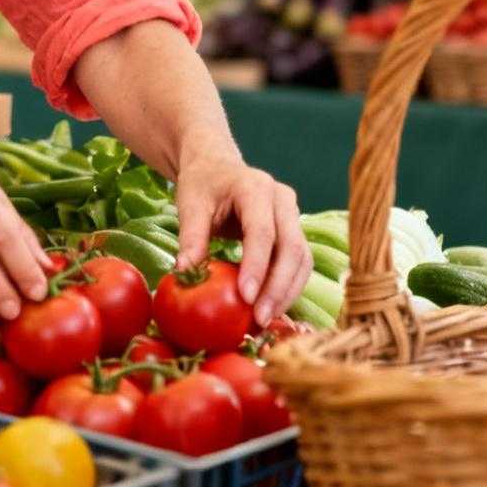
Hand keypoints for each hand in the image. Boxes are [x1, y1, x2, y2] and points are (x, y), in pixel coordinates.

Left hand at [173, 151, 309, 324]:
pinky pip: (300, 263)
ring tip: (266, 320)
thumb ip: (190, 237)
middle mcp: (282, 199)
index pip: (262, 231)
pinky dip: (289, 287)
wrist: (217, 166)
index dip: (256, 266)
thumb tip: (185, 273)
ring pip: (302, 258)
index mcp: (255, 187)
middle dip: (278, 287)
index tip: (245, 297)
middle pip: (291, 247)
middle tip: (259, 318)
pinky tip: (272, 308)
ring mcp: (292, 214)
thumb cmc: (202, 185)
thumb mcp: (190, 204)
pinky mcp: (294, 231)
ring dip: (287, 292)